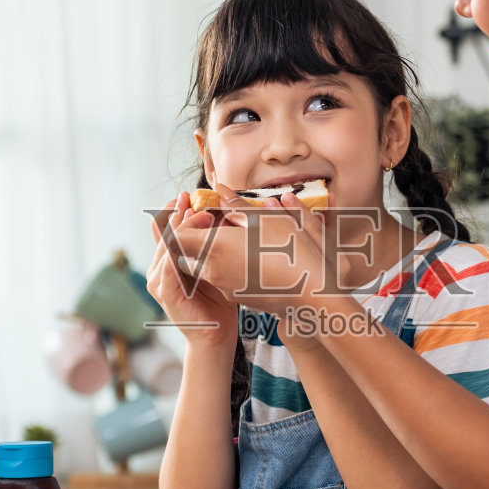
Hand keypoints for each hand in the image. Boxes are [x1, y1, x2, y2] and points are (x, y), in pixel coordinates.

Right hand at [147, 192, 237, 347]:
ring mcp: (158, 281)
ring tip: (198, 213)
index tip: (188, 194)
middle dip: (178, 212)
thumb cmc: (218, 300)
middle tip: (191, 197)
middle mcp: (158, 268)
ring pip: (165, 246)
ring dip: (181, 228)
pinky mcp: (165, 294)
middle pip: (162, 232)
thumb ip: (208, 243)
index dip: (174, 208)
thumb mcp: (213, 264)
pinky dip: (178, 250)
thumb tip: (218, 213)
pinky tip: (189, 238)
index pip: (164, 227)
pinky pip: (169, 267)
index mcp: (167, 260)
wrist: (217, 335)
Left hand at [165, 186, 339, 322]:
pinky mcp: (236, 298)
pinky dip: (224, 266)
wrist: (313, 294)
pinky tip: (250, 257)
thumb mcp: (267, 219)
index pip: (176, 236)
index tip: (209, 214)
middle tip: (220, 224)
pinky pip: (220, 280)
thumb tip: (220, 190)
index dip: (187, 222)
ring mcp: (224, 287)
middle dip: (196, 237)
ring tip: (238, 238)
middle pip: (185, 254)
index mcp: (214, 248)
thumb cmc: (292, 252)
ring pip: (202, 267)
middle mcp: (212, 271)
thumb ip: (237, 204)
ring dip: (211, 251)